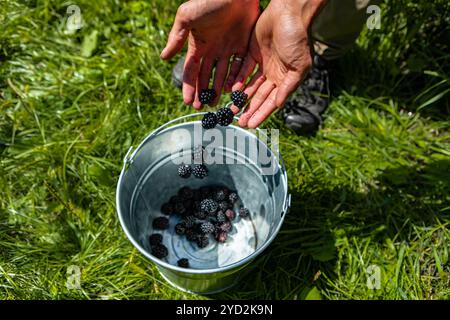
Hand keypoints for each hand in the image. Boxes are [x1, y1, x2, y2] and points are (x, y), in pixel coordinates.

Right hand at [160, 0, 259, 108]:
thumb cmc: (208, 1)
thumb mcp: (188, 17)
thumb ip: (176, 37)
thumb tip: (164, 58)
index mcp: (197, 45)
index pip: (191, 71)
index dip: (189, 87)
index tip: (188, 102)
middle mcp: (212, 50)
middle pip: (206, 76)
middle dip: (203, 92)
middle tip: (203, 107)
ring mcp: (228, 49)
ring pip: (223, 75)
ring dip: (219, 89)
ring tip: (217, 102)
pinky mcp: (243, 46)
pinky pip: (239, 67)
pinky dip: (237, 79)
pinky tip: (234, 91)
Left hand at [231, 0, 325, 127]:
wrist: (287, 13)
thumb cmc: (297, 39)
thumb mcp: (298, 66)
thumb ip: (288, 87)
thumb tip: (279, 105)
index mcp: (285, 79)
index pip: (271, 101)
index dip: (261, 113)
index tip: (252, 125)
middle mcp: (273, 74)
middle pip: (259, 97)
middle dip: (249, 110)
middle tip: (238, 122)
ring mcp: (262, 64)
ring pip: (249, 86)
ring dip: (241, 98)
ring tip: (231, 110)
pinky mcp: (252, 53)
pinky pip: (243, 70)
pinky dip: (237, 80)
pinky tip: (231, 91)